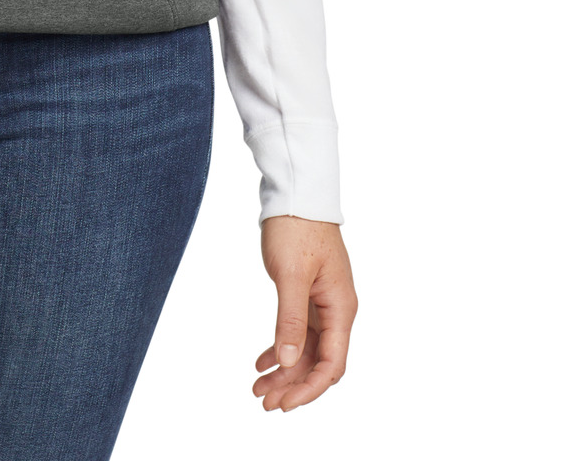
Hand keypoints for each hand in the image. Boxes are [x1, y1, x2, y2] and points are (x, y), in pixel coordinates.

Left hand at [254, 215, 356, 410]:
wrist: (296, 193)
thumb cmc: (297, 228)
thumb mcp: (290, 275)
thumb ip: (290, 320)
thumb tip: (290, 362)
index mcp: (340, 308)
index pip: (331, 364)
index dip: (308, 389)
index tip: (283, 404)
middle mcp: (336, 310)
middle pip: (319, 362)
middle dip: (293, 385)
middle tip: (263, 401)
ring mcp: (323, 303)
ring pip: (306, 349)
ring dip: (285, 370)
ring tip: (258, 386)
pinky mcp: (308, 294)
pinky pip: (298, 331)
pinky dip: (281, 348)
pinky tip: (262, 361)